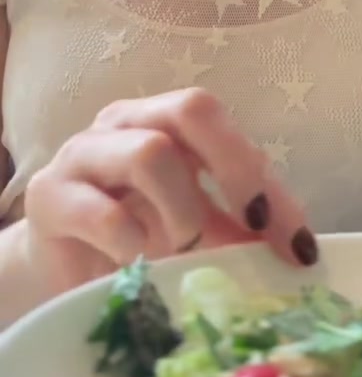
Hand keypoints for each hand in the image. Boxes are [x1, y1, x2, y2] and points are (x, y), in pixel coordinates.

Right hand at [22, 87, 315, 299]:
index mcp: (166, 120)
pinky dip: (135, 246)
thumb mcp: (194, 226)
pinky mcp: (50, 197)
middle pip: (191, 109)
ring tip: (185, 253)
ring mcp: (84, 153)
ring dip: (183, 213)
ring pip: (150, 152)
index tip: (297, 244)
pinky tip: (140, 267)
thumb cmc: (134, 236)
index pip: (224, 124)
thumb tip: (294, 252)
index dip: (265, 179)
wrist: (60, 267)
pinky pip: (102, 212)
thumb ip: (235, 227)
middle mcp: (126, 122)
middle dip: (237, 169)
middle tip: (254, 228)